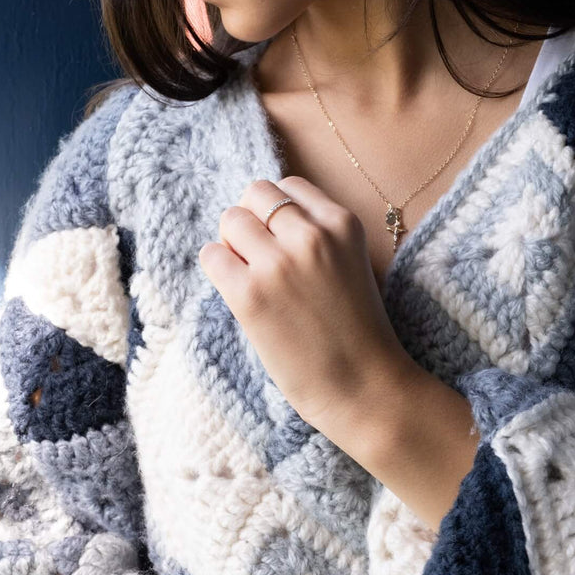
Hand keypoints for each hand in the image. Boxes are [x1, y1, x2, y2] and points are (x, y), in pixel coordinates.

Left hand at [198, 176, 414, 430]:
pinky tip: (236, 293)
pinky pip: (211, 256)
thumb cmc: (357, 333)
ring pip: (230, 219)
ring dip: (231, 244)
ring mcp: (279, 264)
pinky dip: (216, 269)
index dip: (275, 212)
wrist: (363, 387)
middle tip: (257, 258)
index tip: (278, 240)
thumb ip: (319, 236)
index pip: (288, 186)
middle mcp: (311, 235)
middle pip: (255, 194)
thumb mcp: (352, 264)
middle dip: (250, 221)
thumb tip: (263, 219)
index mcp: (342, 224)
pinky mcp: (249, 295)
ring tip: (247, 277)